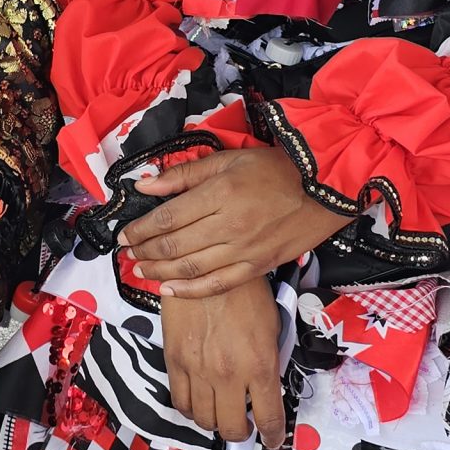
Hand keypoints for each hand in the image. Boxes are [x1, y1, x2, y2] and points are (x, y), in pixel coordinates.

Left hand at [123, 144, 345, 297]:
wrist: (325, 189)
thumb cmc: (276, 168)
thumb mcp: (229, 159)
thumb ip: (185, 174)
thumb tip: (145, 184)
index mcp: (220, 193)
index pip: (168, 216)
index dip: (140, 229)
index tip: (124, 235)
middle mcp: (229, 224)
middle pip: (175, 244)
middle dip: (145, 251)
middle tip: (127, 253)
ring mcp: (244, 249)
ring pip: (191, 268)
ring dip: (160, 271)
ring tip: (141, 270)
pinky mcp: (258, 266)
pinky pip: (218, 285)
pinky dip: (190, 290)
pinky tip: (168, 290)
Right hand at [161, 282, 285, 447]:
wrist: (204, 266)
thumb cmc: (244, 291)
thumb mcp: (272, 326)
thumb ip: (269, 362)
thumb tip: (267, 388)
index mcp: (260, 365)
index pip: (269, 417)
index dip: (272, 436)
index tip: (271, 440)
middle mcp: (228, 374)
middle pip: (232, 428)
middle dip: (241, 433)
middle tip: (246, 425)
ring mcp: (198, 370)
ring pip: (204, 420)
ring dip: (215, 422)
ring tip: (222, 412)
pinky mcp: (175, 362)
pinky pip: (180, 401)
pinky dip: (191, 409)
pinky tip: (200, 401)